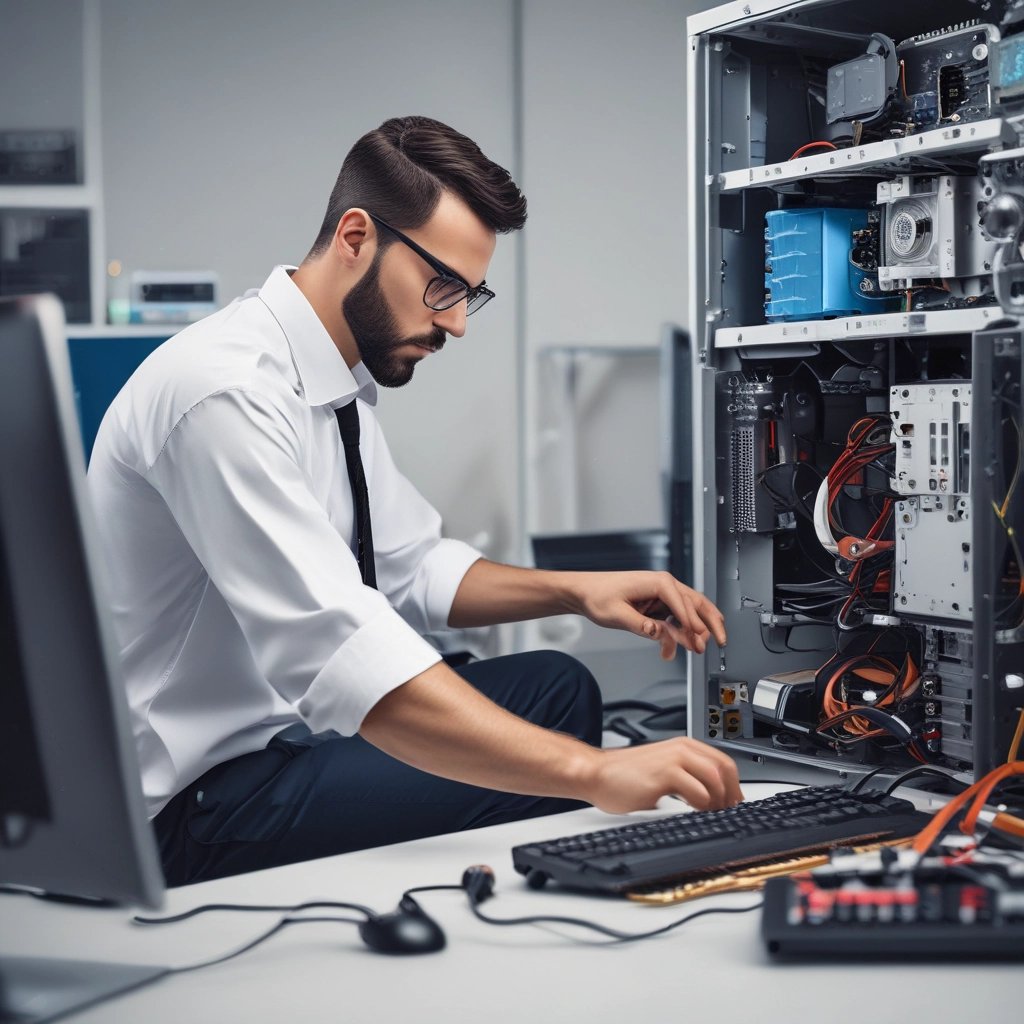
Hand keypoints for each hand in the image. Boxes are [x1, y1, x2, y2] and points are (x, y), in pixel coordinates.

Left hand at [568, 570, 725, 657]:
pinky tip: (678, 647)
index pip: (682, 602)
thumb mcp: (617, 614)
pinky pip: (676, 619)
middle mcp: (663, 585)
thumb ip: (641, 626)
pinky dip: (680, 633)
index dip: (693, 622)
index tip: (700, 638)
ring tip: (702, 647)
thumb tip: (659, 633)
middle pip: (695, 603)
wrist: (585, 592)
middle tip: (720, 641)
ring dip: (698, 629)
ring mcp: (662, 595)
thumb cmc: (598, 596)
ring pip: (690, 611)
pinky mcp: (658, 604)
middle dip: (708, 623)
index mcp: (657, 582)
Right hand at [579, 737, 741, 812]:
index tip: (734, 804)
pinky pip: (697, 793)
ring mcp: (674, 760)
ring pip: (715, 780)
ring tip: (708, 814)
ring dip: (717, 802)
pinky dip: (701, 806)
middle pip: (724, 770)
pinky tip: (692, 812)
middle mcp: (682, 749)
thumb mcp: (662, 769)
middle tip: (726, 813)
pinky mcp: (664, 775)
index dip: (734, 786)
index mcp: (684, 746)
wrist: (596, 773)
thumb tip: (711, 798)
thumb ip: (686, 776)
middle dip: (730, 795)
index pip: (724, 762)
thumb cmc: (624, 775)